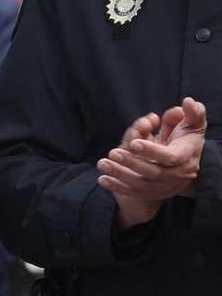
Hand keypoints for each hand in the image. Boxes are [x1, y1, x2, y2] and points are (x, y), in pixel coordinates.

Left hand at [98, 98, 206, 227]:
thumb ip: (192, 112)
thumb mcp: (193, 123)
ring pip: (141, 183)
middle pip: (152, 172)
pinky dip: (118, 187)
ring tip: (102, 163)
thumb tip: (188, 102)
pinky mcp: (153, 193)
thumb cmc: (187, 138)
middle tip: (112, 153)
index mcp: (185, 156)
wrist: (189, 163)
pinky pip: (134, 192)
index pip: (169, 157)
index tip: (133, 143)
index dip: (151, 151)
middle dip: (131, 162)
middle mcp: (177, 174)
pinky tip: (102, 179)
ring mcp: (165, 185)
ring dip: (120, 175)